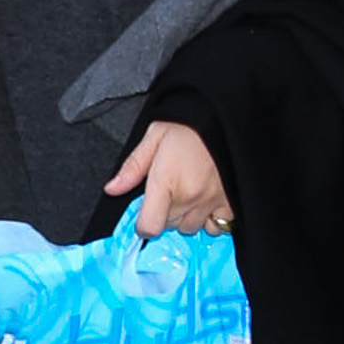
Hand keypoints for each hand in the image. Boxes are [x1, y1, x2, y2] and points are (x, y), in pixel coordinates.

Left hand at [105, 118, 231, 239]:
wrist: (224, 115)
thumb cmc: (188, 125)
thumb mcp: (154, 137)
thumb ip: (132, 167)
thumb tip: (112, 189)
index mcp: (166, 183)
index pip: (149, 227)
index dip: (144, 224)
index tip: (146, 213)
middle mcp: (190, 196)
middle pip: (169, 226)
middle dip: (165, 214)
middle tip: (170, 191)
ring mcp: (212, 201)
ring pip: (192, 227)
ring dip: (187, 216)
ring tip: (189, 193)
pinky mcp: (231, 201)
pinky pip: (219, 226)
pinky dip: (212, 219)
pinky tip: (207, 201)